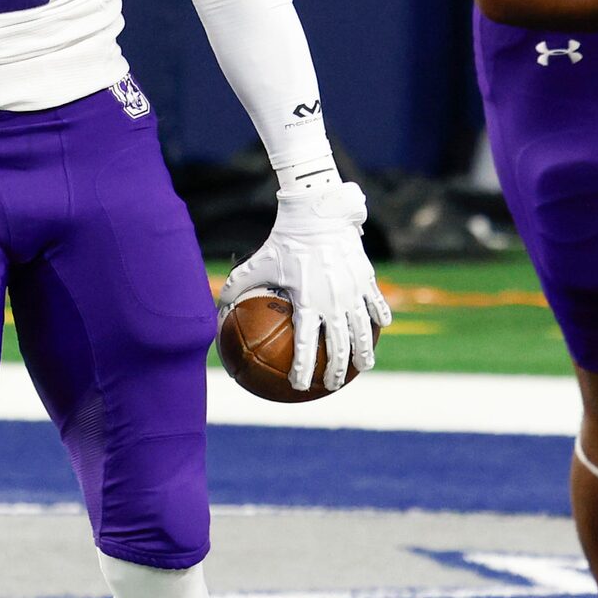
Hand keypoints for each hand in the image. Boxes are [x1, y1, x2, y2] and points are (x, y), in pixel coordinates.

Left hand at [222, 179, 389, 392]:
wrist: (317, 211)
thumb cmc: (284, 239)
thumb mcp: (258, 263)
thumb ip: (236, 285)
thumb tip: (216, 305)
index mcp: (307, 302)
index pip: (307, 345)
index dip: (304, 369)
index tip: (300, 386)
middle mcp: (333, 301)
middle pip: (339, 345)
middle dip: (337, 370)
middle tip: (333, 385)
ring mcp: (353, 290)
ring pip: (363, 330)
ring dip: (364, 352)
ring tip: (365, 366)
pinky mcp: (366, 277)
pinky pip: (376, 302)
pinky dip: (380, 315)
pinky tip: (381, 327)